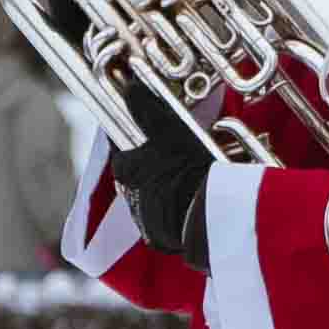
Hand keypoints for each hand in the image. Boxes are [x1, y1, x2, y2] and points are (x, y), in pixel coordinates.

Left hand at [110, 84, 213, 268]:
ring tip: (187, 187)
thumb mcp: (171, 131)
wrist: (206, 215)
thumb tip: (130, 87)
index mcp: (128, 170)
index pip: (121, 153)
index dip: (132, 144)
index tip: (146, 140)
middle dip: (149, 171)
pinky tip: (191, 210)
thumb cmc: (187, 168)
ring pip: (149, 202)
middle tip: (172, 162)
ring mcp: (145, 222)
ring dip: (162, 194)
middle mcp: (130, 197)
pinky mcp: (162, 241)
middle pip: (135, 179)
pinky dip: (174, 216)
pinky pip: (164, 225)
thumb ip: (149, 110)